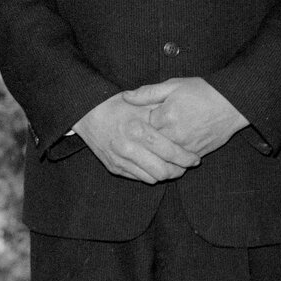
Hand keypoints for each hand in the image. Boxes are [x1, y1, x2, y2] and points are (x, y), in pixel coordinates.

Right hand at [74, 92, 201, 183]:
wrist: (86, 114)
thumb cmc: (116, 105)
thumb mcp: (140, 102)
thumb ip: (161, 112)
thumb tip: (182, 123)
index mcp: (138, 130)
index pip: (170, 152)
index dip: (186, 158)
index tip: (195, 158)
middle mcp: (128, 148)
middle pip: (163, 171)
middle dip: (179, 171)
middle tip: (186, 165)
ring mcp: (120, 160)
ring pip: (151, 178)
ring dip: (165, 175)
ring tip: (172, 166)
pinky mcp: (114, 167)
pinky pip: (138, 178)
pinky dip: (150, 174)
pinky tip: (155, 165)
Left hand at [128, 77, 248, 159]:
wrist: (232, 104)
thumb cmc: (201, 91)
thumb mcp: (173, 86)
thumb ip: (147, 93)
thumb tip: (125, 98)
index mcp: (165, 116)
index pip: (141, 128)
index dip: (138, 126)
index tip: (135, 123)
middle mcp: (174, 134)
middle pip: (150, 146)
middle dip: (145, 142)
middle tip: (140, 138)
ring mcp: (186, 147)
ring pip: (163, 157)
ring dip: (157, 154)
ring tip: (154, 147)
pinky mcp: (197, 154)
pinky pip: (179, 163)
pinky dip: (172, 161)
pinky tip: (169, 155)